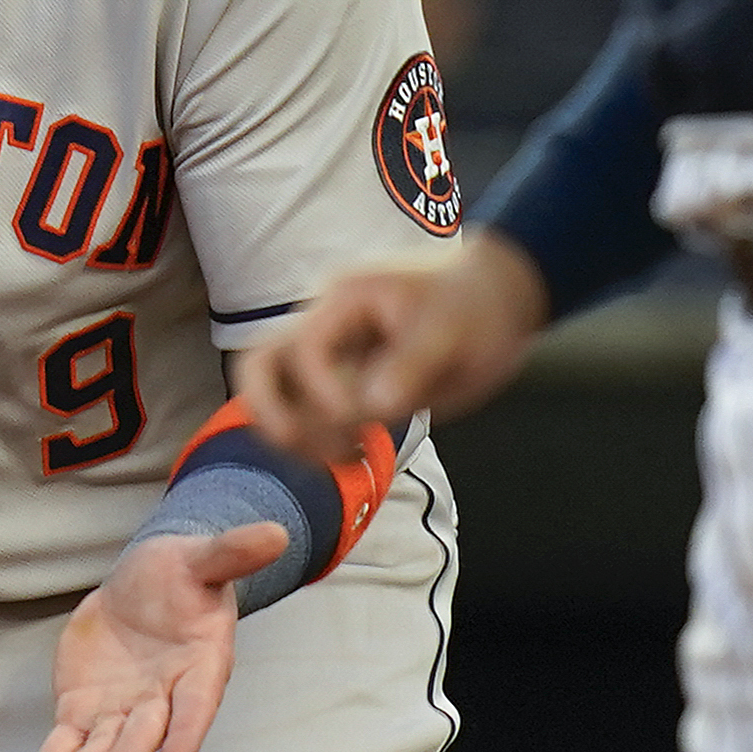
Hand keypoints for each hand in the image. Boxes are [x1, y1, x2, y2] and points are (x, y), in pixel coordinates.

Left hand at [0, 521, 287, 751]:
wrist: (146, 584)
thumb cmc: (182, 575)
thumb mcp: (203, 558)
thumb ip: (233, 553)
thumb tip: (278, 533)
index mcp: (200, 667)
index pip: (198, 704)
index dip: (188, 731)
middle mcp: (162, 700)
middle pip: (146, 732)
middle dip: (129, 751)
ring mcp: (119, 712)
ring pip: (99, 747)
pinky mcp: (82, 714)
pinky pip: (58, 748)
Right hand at [237, 231, 550, 463]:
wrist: (494, 298)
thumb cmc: (475, 305)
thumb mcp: (452, 332)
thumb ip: (409, 366)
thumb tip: (372, 408)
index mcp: (345, 300)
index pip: (304, 350)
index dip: (325, 392)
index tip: (366, 415)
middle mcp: (324, 324)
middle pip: (259, 364)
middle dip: (276, 415)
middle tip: (326, 447)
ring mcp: (329, 352)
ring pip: (273, 392)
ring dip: (294, 433)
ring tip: (345, 454)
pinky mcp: (341, 379)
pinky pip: (305, 410)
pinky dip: (317, 439)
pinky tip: (356, 452)